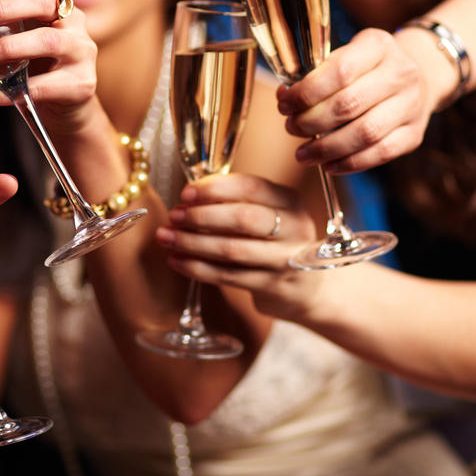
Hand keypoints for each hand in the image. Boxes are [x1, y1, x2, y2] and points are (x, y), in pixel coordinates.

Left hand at [0, 0, 99, 133]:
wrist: (68, 112)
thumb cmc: (35, 68)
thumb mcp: (9, 40)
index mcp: (54, 3)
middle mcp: (73, 21)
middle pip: (41, 1)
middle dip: (2, 8)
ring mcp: (80, 52)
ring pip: (46, 41)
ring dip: (6, 47)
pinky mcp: (80, 84)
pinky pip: (39, 87)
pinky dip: (5, 93)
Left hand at [155, 173, 320, 320]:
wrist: (310, 289)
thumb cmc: (277, 242)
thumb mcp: (270, 214)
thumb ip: (237, 201)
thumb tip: (190, 195)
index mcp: (290, 201)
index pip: (251, 187)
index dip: (215, 188)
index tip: (186, 192)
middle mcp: (293, 228)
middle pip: (243, 218)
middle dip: (201, 216)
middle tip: (174, 215)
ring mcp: (284, 261)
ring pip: (232, 250)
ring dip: (192, 242)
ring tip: (166, 237)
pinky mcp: (272, 287)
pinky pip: (227, 276)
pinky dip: (196, 267)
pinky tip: (176, 260)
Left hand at [275, 28, 428, 173]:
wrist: (418, 76)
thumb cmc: (368, 68)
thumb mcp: (347, 55)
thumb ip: (318, 74)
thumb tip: (285, 99)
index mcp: (378, 46)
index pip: (339, 71)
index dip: (306, 92)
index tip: (284, 104)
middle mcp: (401, 73)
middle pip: (349, 104)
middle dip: (311, 121)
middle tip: (291, 128)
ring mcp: (412, 104)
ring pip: (365, 133)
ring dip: (327, 148)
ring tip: (303, 154)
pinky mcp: (414, 133)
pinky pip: (381, 153)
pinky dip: (350, 163)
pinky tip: (328, 165)